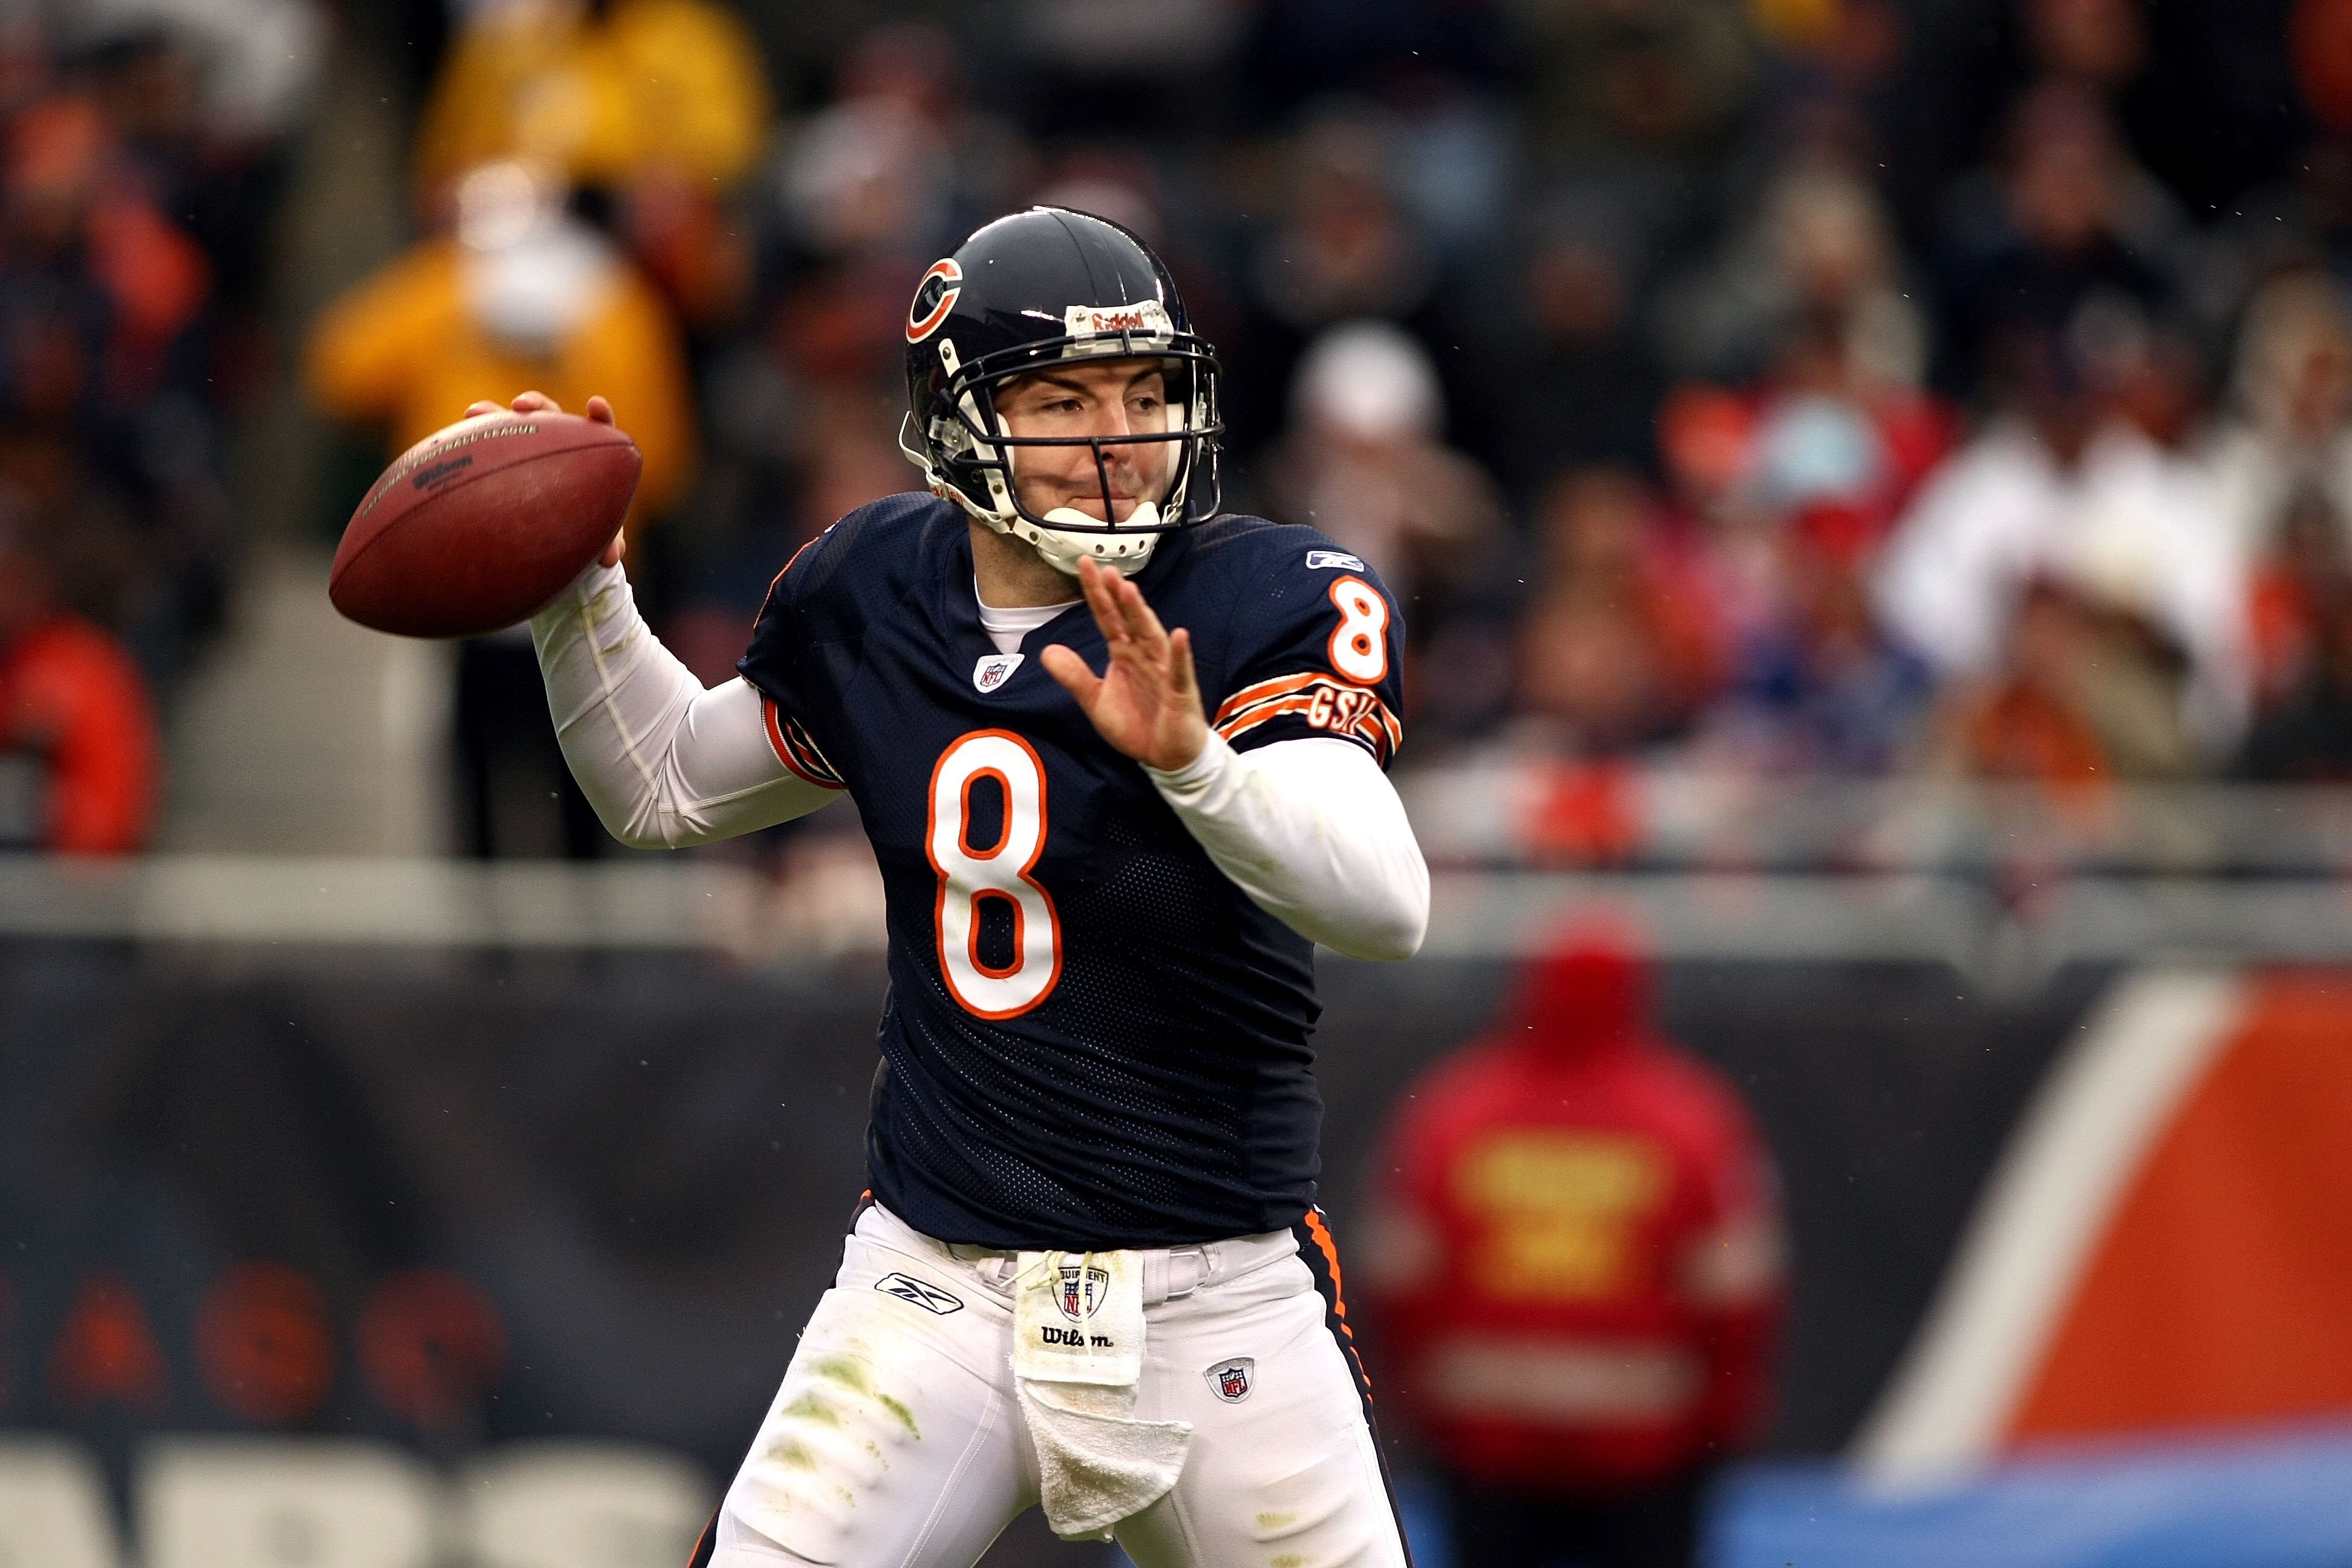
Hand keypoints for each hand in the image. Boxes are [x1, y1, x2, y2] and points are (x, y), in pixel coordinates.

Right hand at [464, 390, 623, 565]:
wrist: (554, 533)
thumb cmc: (583, 527)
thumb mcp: (597, 536)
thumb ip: (608, 543)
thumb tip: (609, 559)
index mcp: (589, 454)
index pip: (598, 429)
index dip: (599, 415)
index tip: (595, 405)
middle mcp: (558, 442)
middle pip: (549, 414)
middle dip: (535, 405)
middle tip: (521, 406)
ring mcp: (527, 445)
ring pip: (511, 423)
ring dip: (493, 414)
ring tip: (474, 412)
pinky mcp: (501, 455)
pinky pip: (485, 444)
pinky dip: (472, 440)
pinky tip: (453, 441)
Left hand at [1040, 558, 1208, 772]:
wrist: (1166, 758)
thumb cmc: (1138, 725)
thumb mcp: (1096, 701)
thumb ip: (1074, 676)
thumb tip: (1047, 651)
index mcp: (1124, 654)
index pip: (1108, 618)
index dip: (1097, 594)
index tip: (1085, 566)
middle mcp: (1144, 656)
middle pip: (1129, 621)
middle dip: (1118, 596)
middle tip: (1106, 569)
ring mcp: (1164, 672)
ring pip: (1151, 638)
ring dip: (1141, 615)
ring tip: (1130, 591)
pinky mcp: (1180, 693)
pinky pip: (1178, 671)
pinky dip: (1178, 655)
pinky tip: (1178, 636)